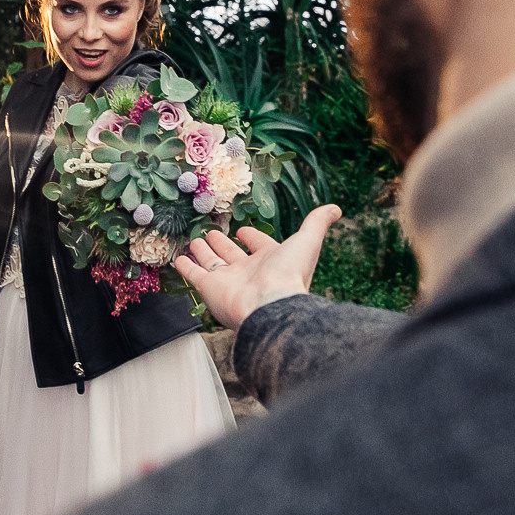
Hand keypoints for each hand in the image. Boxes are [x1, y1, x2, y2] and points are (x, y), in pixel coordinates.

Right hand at [173, 204, 342, 330]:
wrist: (270, 306)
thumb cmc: (289, 274)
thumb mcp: (307, 240)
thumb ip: (317, 222)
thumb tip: (336, 208)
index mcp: (270, 261)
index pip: (259, 246)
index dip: (252, 237)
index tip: (243, 231)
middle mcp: (248, 271)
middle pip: (231, 255)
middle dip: (222, 243)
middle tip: (211, 233)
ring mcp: (227, 281)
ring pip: (212, 263)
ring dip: (203, 252)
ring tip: (195, 241)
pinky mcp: (209, 289)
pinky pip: (195, 275)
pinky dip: (186, 267)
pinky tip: (179, 259)